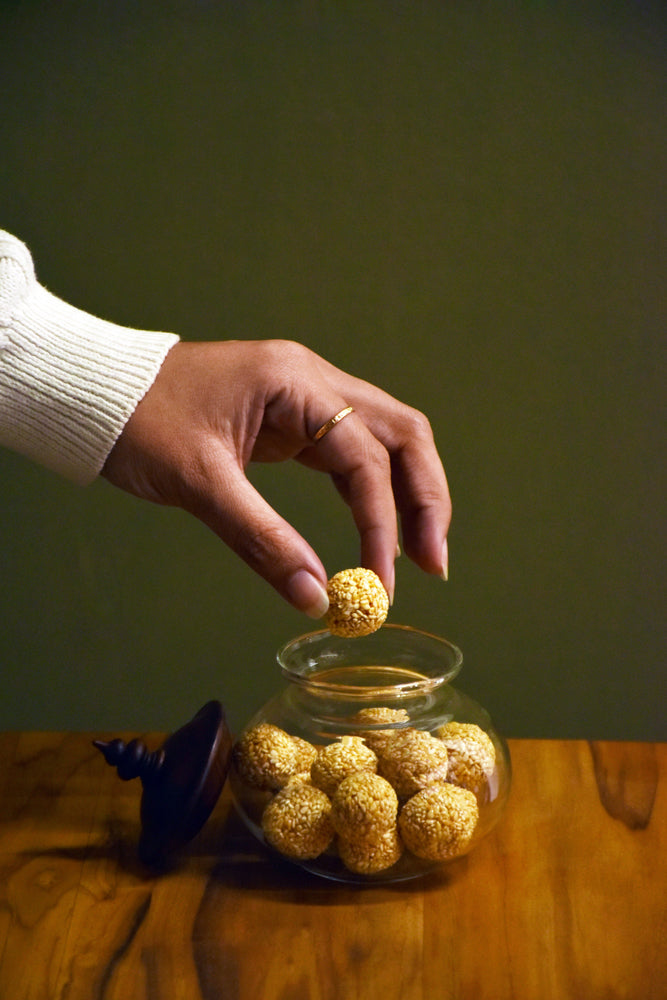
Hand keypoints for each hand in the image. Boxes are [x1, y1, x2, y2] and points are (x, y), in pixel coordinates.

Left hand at [102, 340, 450, 615]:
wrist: (98, 392)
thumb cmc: (138, 421)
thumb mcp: (199, 482)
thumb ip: (261, 539)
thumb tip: (315, 597)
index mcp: (294, 382)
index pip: (364, 456)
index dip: (382, 523)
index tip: (379, 584)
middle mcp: (313, 381)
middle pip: (401, 433)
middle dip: (425, 499)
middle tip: (434, 563)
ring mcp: (306, 396)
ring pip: (384, 440)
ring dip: (408, 496)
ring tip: (419, 557)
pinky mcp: (293, 418)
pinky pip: (350, 452)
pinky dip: (370, 492)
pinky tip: (377, 531)